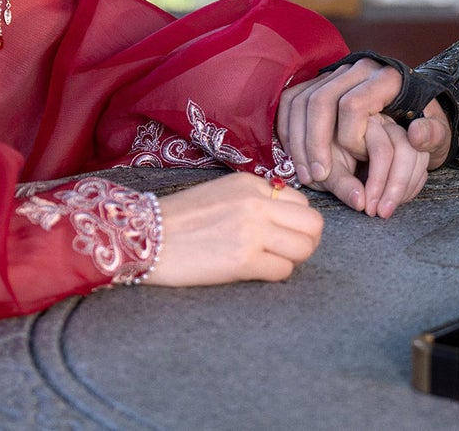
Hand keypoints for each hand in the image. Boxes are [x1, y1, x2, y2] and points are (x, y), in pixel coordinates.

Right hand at [139, 172, 322, 285]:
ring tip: (271, 261)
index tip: (283, 233)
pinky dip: (274, 274)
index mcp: (252, 184)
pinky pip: (283, 270)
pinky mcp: (244, 260)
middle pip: (313, 224)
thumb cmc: (181, 219)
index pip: (301, 203)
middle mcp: (257, 203)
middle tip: (289, 251)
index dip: (297, 222)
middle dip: (306, 241)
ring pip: (304, 248)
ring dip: (292, 259)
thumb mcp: (223, 192)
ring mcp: (252, 231)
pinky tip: (255, 271)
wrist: (146, 237)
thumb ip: (256, 199)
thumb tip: (285, 218)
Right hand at [277, 61, 452, 214]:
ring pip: (302, 99)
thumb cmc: (425, 123)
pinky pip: (292, 100)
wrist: (415, 105)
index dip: (344, 138)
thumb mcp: (438, 131)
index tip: (344, 167)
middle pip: (320, 99)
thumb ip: (432, 136)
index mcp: (387, 77)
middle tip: (317, 177)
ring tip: (307, 174)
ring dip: (298, 140)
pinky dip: (289, 129)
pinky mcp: (321, 80)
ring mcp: (338, 72)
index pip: (352, 104)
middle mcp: (359, 68)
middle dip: (313, 143)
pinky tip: (296, 156)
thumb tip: (416, 135)